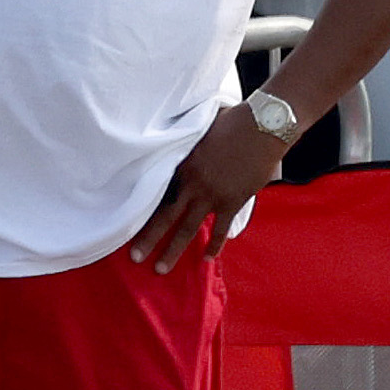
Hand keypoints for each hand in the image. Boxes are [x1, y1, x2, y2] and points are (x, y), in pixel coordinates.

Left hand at [124, 107, 288, 273]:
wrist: (262, 126)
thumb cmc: (232, 120)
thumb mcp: (200, 126)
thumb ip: (187, 137)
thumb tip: (180, 132)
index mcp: (181, 165)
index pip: (157, 191)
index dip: (142, 208)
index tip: (126, 222)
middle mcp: (192, 184)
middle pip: (165, 217)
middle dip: (148, 239)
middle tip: (134, 257)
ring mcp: (212, 196)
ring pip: (188, 229)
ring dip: (173, 250)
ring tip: (161, 269)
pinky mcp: (232, 202)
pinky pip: (220, 229)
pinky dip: (214, 245)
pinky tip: (206, 259)